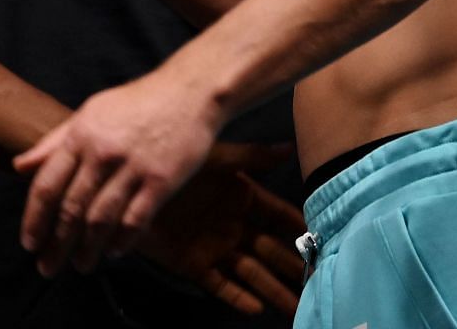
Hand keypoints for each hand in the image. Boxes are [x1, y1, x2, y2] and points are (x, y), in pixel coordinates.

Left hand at [14, 65, 221, 277]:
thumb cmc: (135, 103)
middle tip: (47, 268)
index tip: (29, 243)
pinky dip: (122, 241)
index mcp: (81, 135)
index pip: (47, 185)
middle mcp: (103, 153)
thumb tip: (19, 167)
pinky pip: (136, 220)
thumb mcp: (89, 113)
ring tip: (81, 265)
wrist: (188, 92)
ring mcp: (133, 167)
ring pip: (101, 219)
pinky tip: (113, 252)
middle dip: (56, 244)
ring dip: (88, 249)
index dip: (34, 219)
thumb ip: (54, 142)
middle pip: (71, 209)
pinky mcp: (162, 180)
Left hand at [139, 142, 304, 319]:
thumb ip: (253, 157)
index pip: (279, 217)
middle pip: (272, 251)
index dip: (300, 229)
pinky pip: (220, 284)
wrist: (130, 184)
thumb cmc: (177, 166)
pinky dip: (237, 297)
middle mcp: (234, 225)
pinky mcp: (194, 265)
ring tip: (297, 308)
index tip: (326, 241)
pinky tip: (256, 309)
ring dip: (273, 290)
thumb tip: (290, 148)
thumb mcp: (217, 158)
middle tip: (321, 284)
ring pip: (252, 273)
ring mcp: (216, 247)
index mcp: (242, 198)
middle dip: (295, 268)